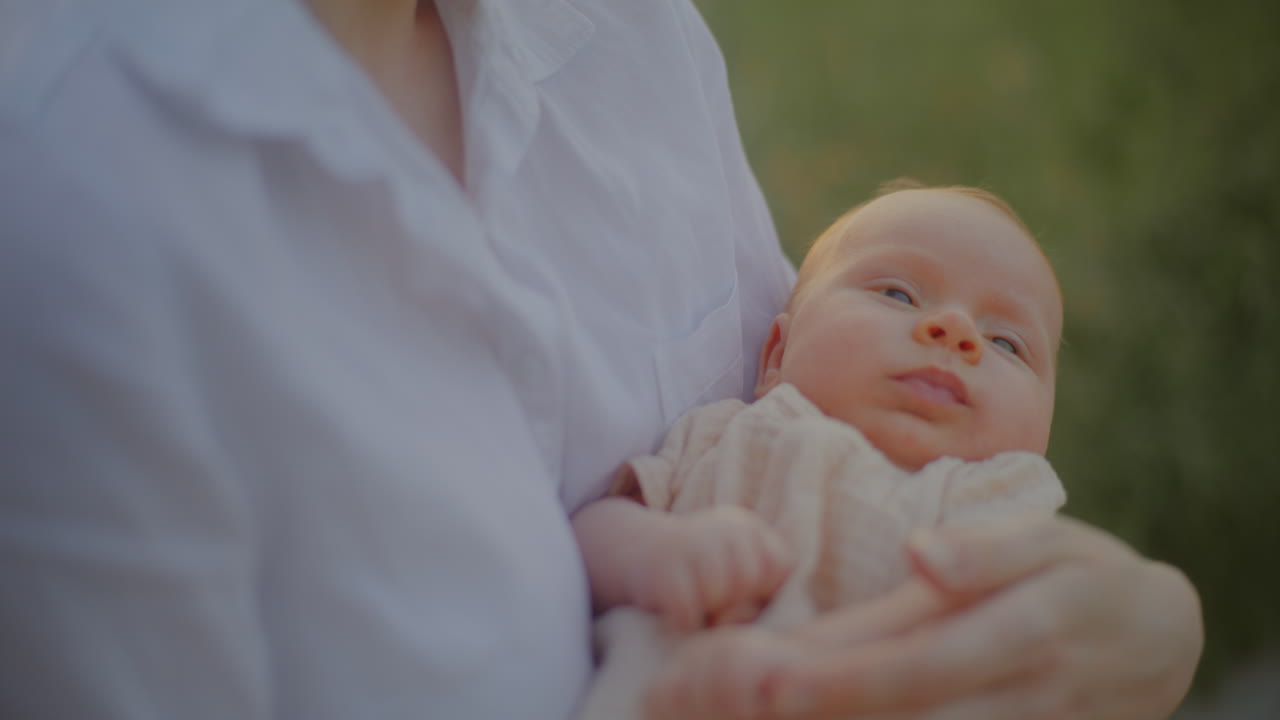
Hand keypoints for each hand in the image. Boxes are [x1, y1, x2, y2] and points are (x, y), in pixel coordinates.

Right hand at [630, 505, 791, 630]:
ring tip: (694, 606)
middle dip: (736, 604)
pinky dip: (682, 623)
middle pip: (750, 581)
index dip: (765, 591)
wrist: (629, 548)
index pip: (780, 566)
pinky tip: (674, 611)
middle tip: (713, 606)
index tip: (743, 596)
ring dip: (707, 615)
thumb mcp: (732, 570)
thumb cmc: (694, 572)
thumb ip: (761, 592)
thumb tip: (772, 620)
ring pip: (719, 598)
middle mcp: (722, 528)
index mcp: (747, 528)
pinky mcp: (661, 569)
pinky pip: (687, 614)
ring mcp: (690, 544)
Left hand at [647, 514, 1202, 718]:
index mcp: (1016, 627)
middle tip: (729, 707)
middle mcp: (1013, 694)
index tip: (761, 684)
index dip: (834, 678)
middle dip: (814, 715)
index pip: (909, 659)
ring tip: (749, 715)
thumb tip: (927, 556)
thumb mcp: (1054, 543)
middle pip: (904, 719)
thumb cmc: (1083, 577)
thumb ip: (992, 550)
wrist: (1158, 641)